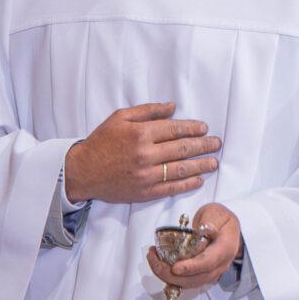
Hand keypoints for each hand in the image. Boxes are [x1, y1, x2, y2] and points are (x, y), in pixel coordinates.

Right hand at [64, 102, 218, 203]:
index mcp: (140, 133)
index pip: (175, 129)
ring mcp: (145, 175)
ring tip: (214, 162)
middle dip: (204, 145)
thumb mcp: (120, 117)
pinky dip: (187, 184)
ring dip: (201, 165)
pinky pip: (171, 188)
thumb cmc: (101, 141)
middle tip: (217, 143)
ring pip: (181, 169)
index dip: (193, 128)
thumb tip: (173, 106)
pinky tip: (199, 180)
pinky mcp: (143, 192)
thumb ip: (148, 111)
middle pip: (183, 149)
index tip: (205, 128)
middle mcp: (145, 154)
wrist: (81, 171)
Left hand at [148, 202, 240, 290]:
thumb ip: (210, 220)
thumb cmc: (221, 220)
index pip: (209, 262)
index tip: (175, 268)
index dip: (191, 267)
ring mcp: (211, 273)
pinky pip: (185, 281)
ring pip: (188, 283)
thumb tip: (202, 229)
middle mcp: (219, 265)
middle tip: (155, 260)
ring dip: (167, 275)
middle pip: (196, 278)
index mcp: (225, 249)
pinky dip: (169, 276)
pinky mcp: (201, 276)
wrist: (227, 231)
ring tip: (153, 258)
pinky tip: (158, 263)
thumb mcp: (217, 213)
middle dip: (171, 274)